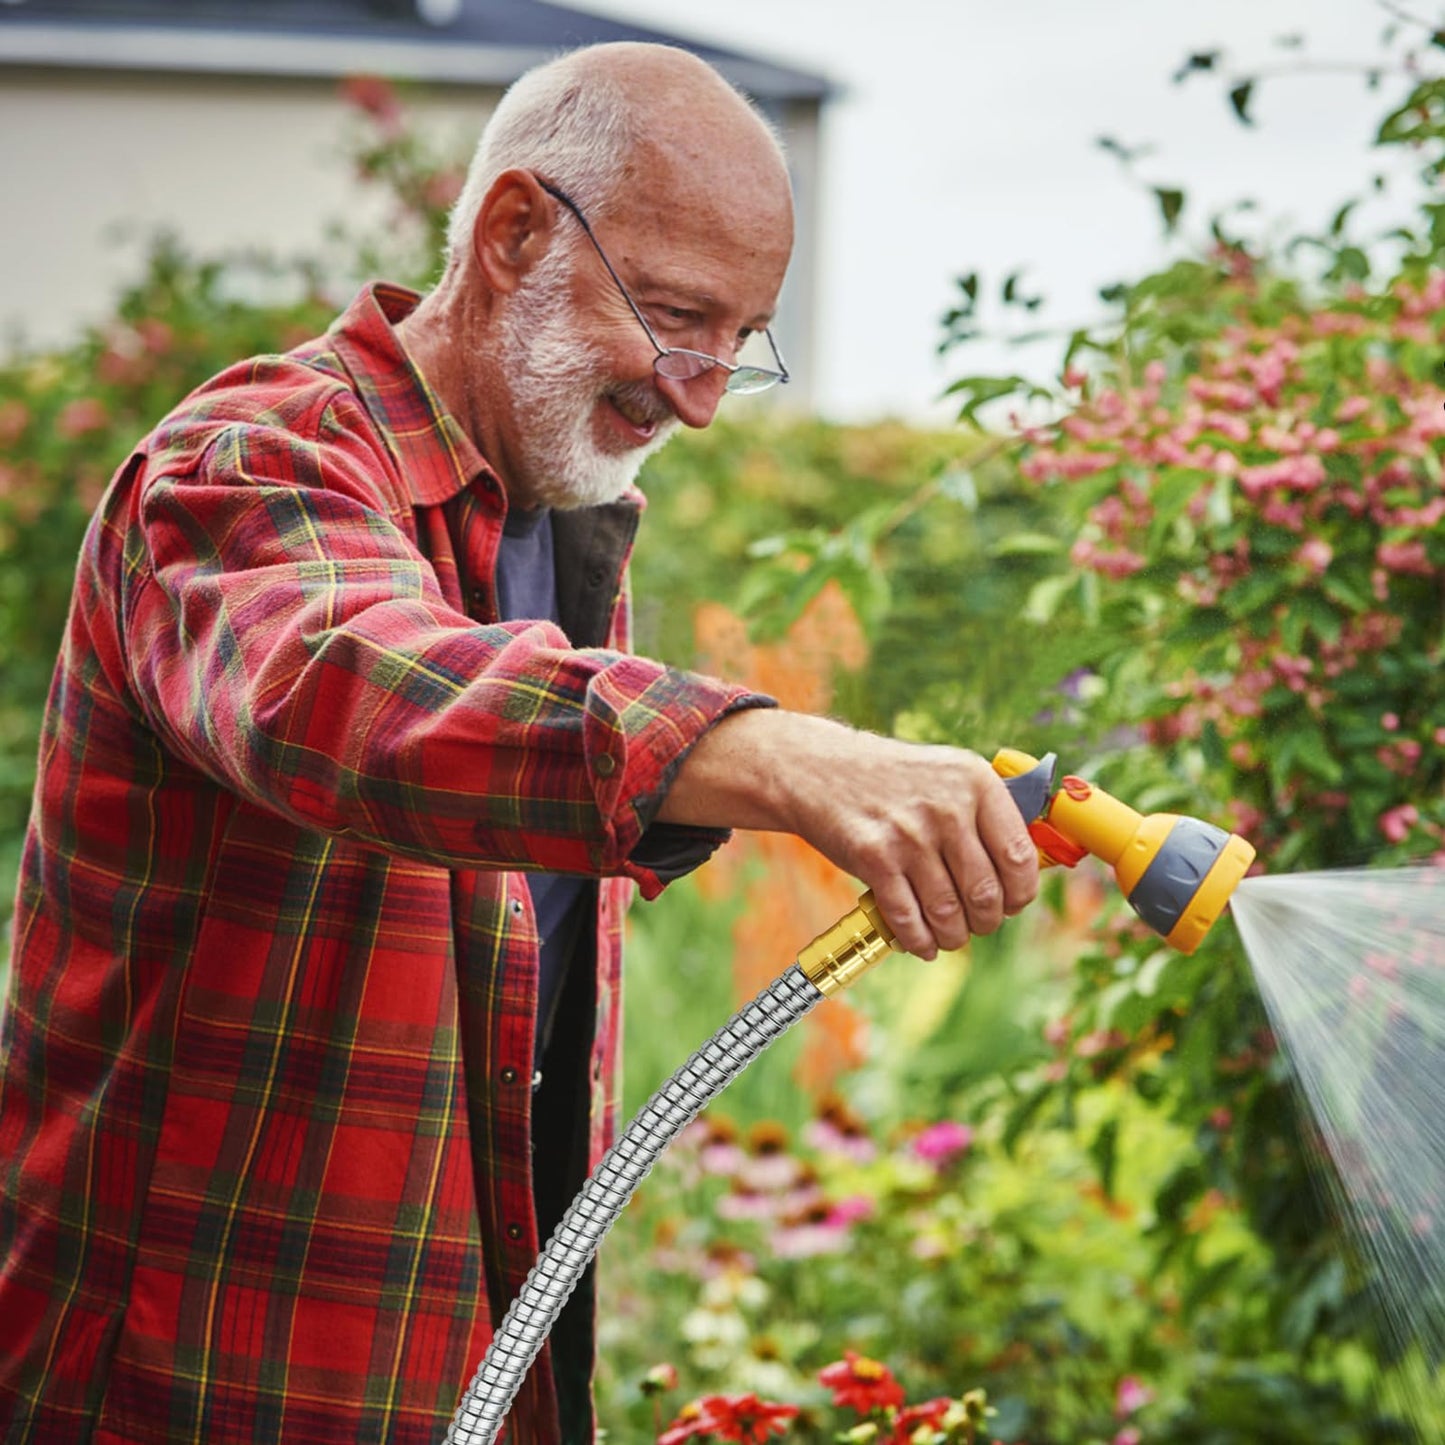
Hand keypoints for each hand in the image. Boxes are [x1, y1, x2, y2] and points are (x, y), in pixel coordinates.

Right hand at [658, 710, 1039, 957]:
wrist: (818, 769)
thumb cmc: (892, 779)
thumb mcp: (946, 774)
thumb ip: (986, 813)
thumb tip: (1026, 869)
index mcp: (975, 782)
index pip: (1019, 857)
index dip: (1020, 894)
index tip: (1012, 904)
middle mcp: (947, 808)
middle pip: (986, 894)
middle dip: (986, 922)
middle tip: (979, 924)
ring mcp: (909, 835)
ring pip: (948, 914)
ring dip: (953, 937)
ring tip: (950, 936)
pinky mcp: (874, 859)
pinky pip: (909, 919)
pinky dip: (919, 941)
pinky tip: (922, 943)